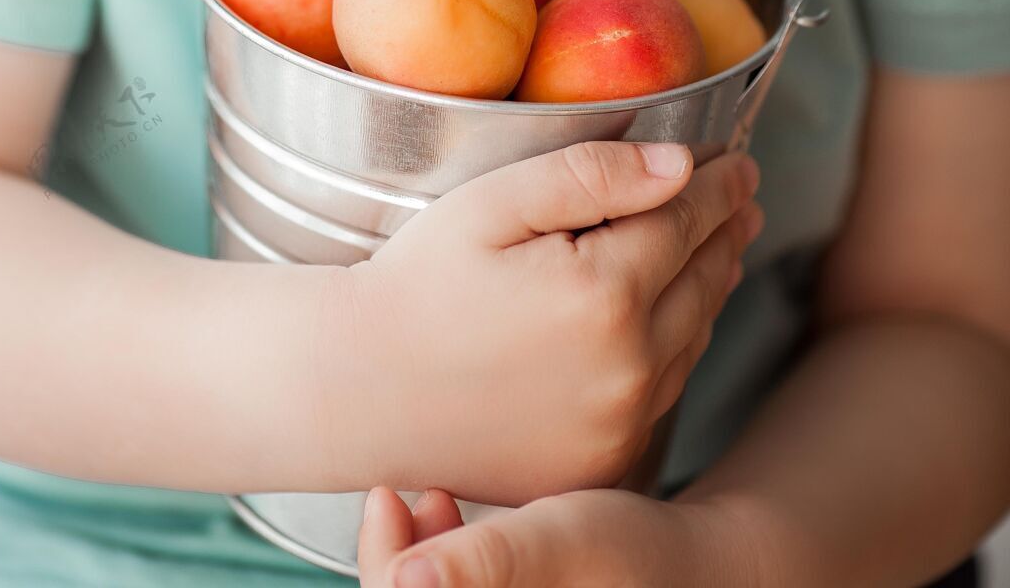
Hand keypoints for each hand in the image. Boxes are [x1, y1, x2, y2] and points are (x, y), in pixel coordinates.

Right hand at [320, 139, 761, 504]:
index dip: (718, 183)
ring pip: (694, 337)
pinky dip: (680, 343)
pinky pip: (665, 390)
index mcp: (606, 293)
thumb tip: (680, 166)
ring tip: (718, 244)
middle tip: (741, 193)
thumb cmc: (417, 282)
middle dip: (726, 227)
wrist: (359, 387)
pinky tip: (672, 314)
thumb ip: (592, 176)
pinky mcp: (602, 461)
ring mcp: (620, 424)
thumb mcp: (494, 203)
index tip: (737, 159)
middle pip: (705, 279)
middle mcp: (629, 367)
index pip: (687, 220)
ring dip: (711, 283)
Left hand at [357, 482, 756, 587]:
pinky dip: (445, 565)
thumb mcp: (554, 542)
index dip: (381, 569)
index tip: (385, 498)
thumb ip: (486, 563)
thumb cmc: (629, 550)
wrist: (691, 562)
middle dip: (395, 560)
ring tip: (437, 499)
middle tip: (399, 492)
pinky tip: (452, 521)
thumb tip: (400, 582)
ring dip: (419, 557)